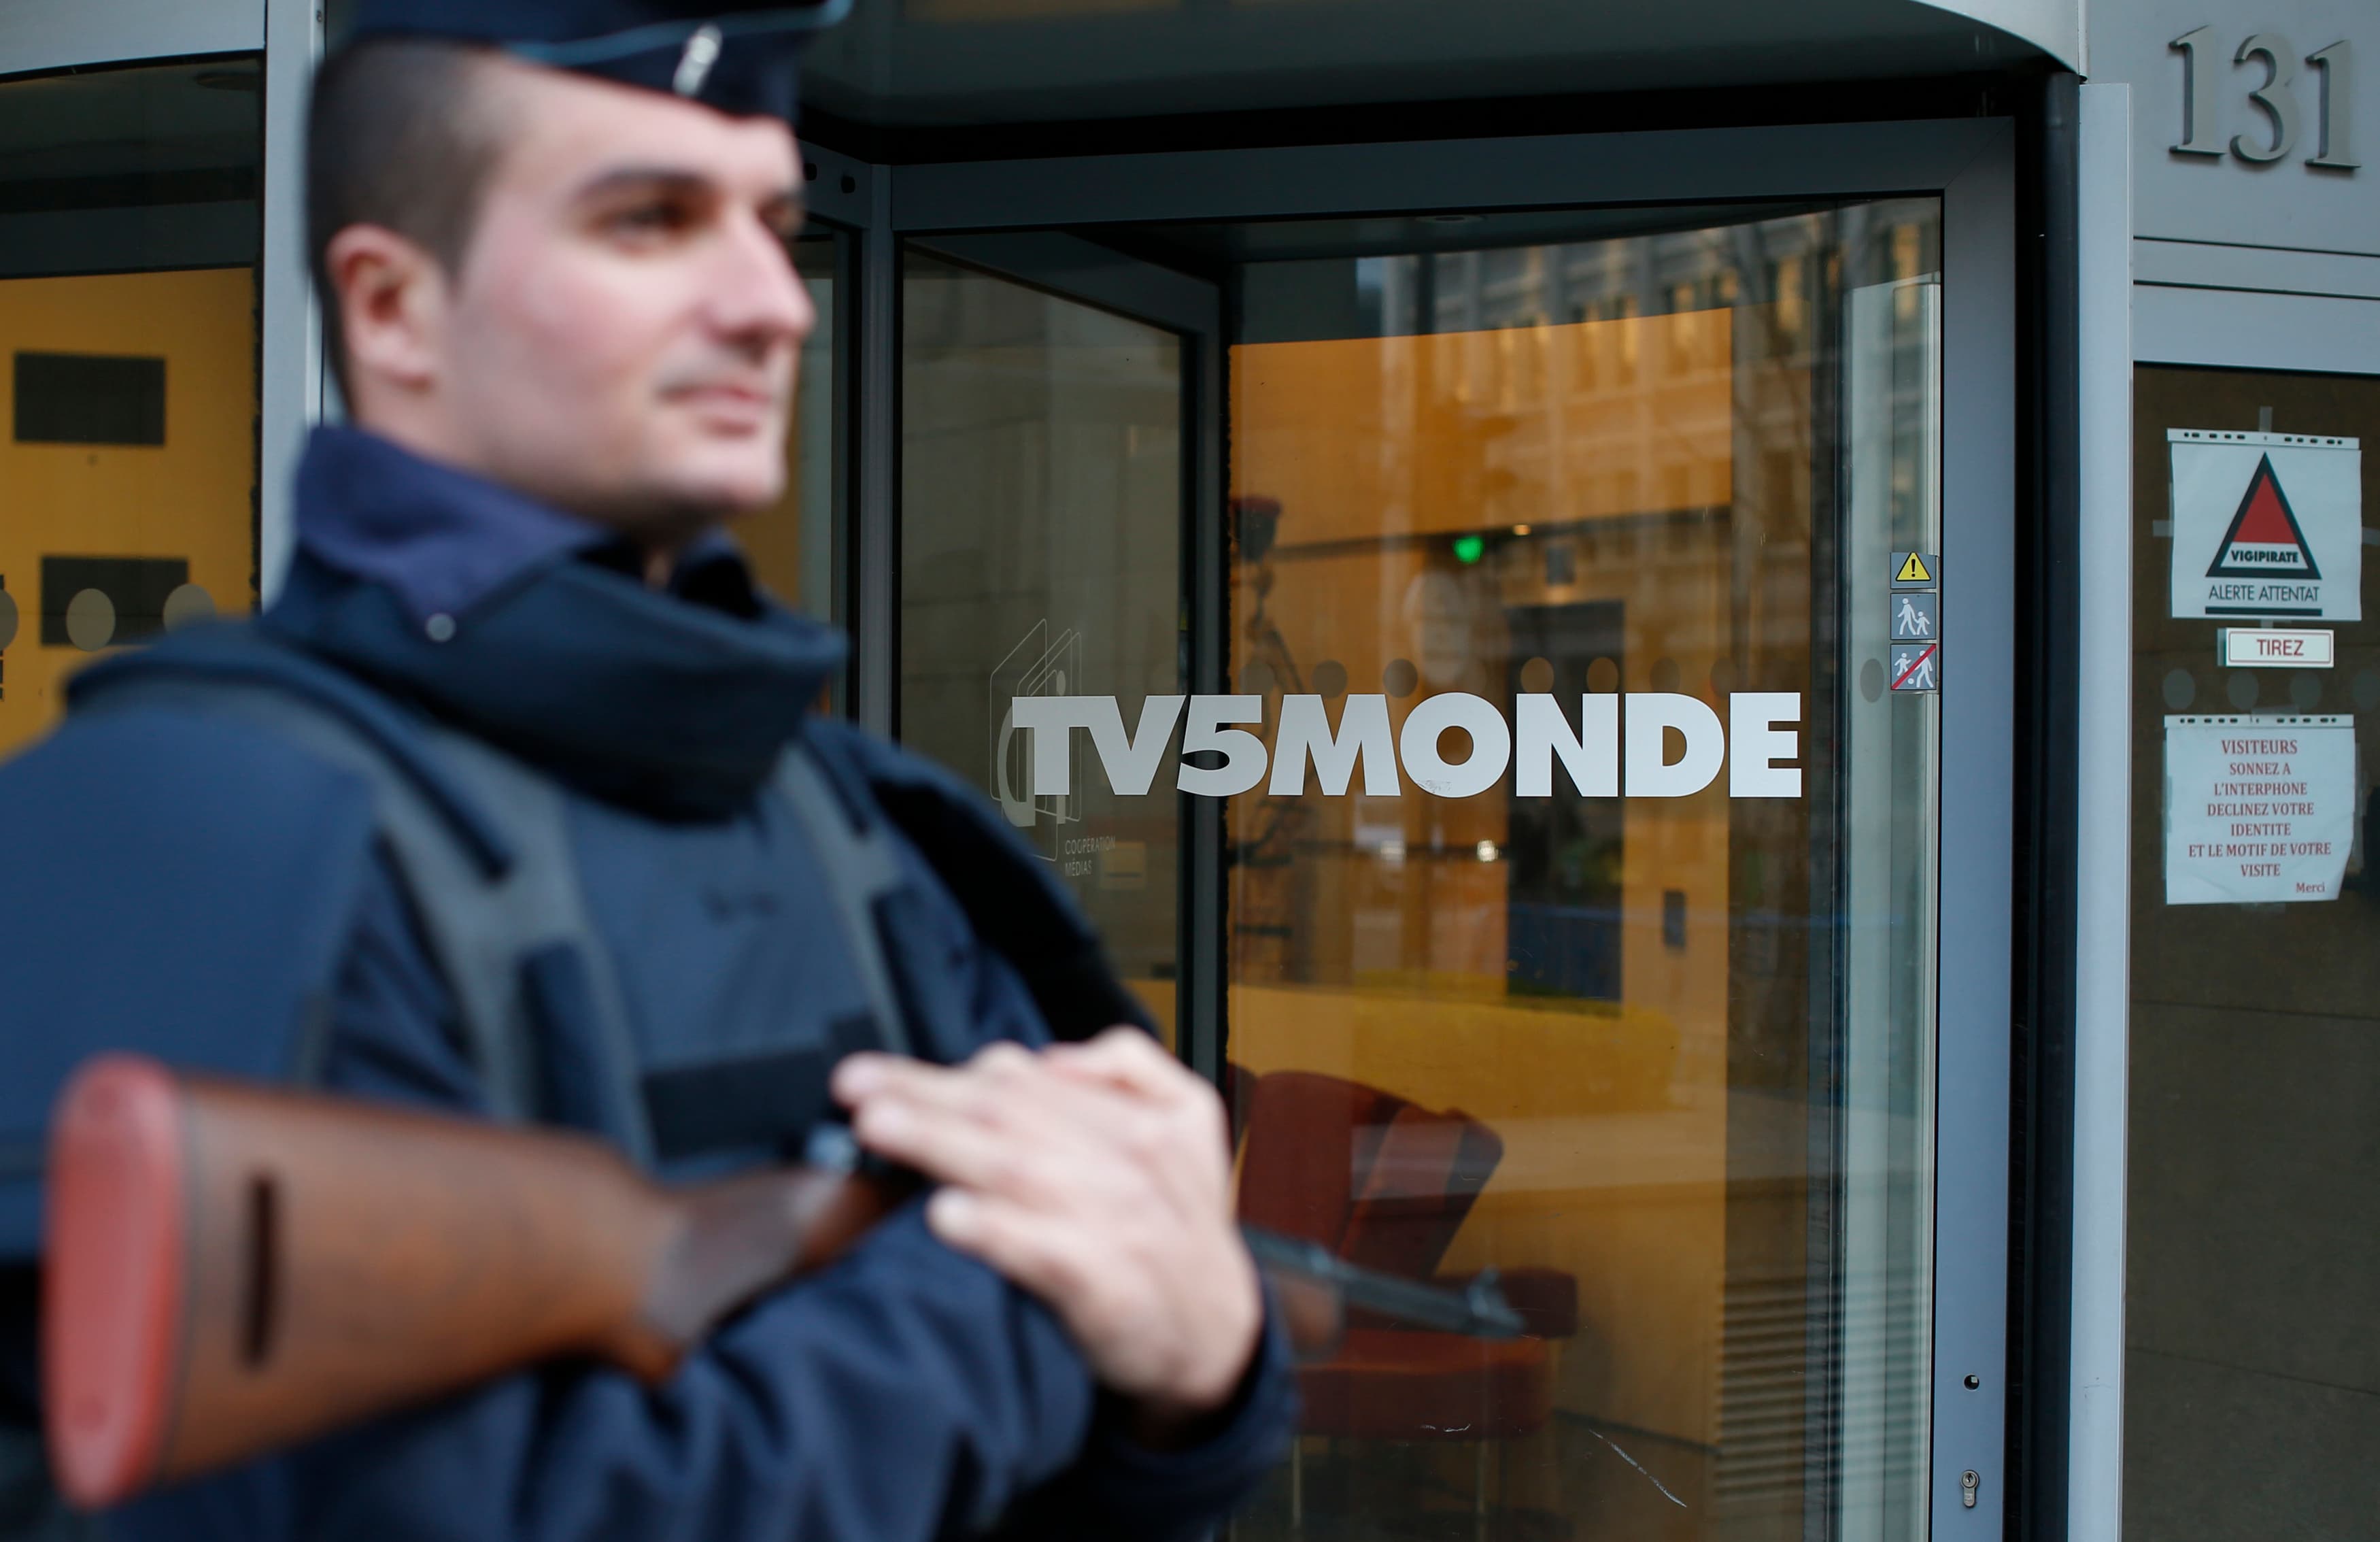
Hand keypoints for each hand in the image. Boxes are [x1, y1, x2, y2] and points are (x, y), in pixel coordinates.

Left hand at [831, 1029, 1261, 1443]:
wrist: (1217, 1336)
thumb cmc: (1178, 1229)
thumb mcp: (1189, 1124)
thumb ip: (1129, 1070)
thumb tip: (1050, 1055)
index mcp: (1143, 1117)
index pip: (1026, 1078)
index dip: (945, 1072)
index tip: (877, 1074)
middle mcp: (1129, 1158)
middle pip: (1010, 1111)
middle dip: (924, 1094)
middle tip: (856, 1085)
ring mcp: (1117, 1220)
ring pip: (1016, 1166)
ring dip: (941, 1142)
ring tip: (880, 1126)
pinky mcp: (1106, 1283)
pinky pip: (1042, 1249)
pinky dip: (994, 1230)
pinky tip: (946, 1216)